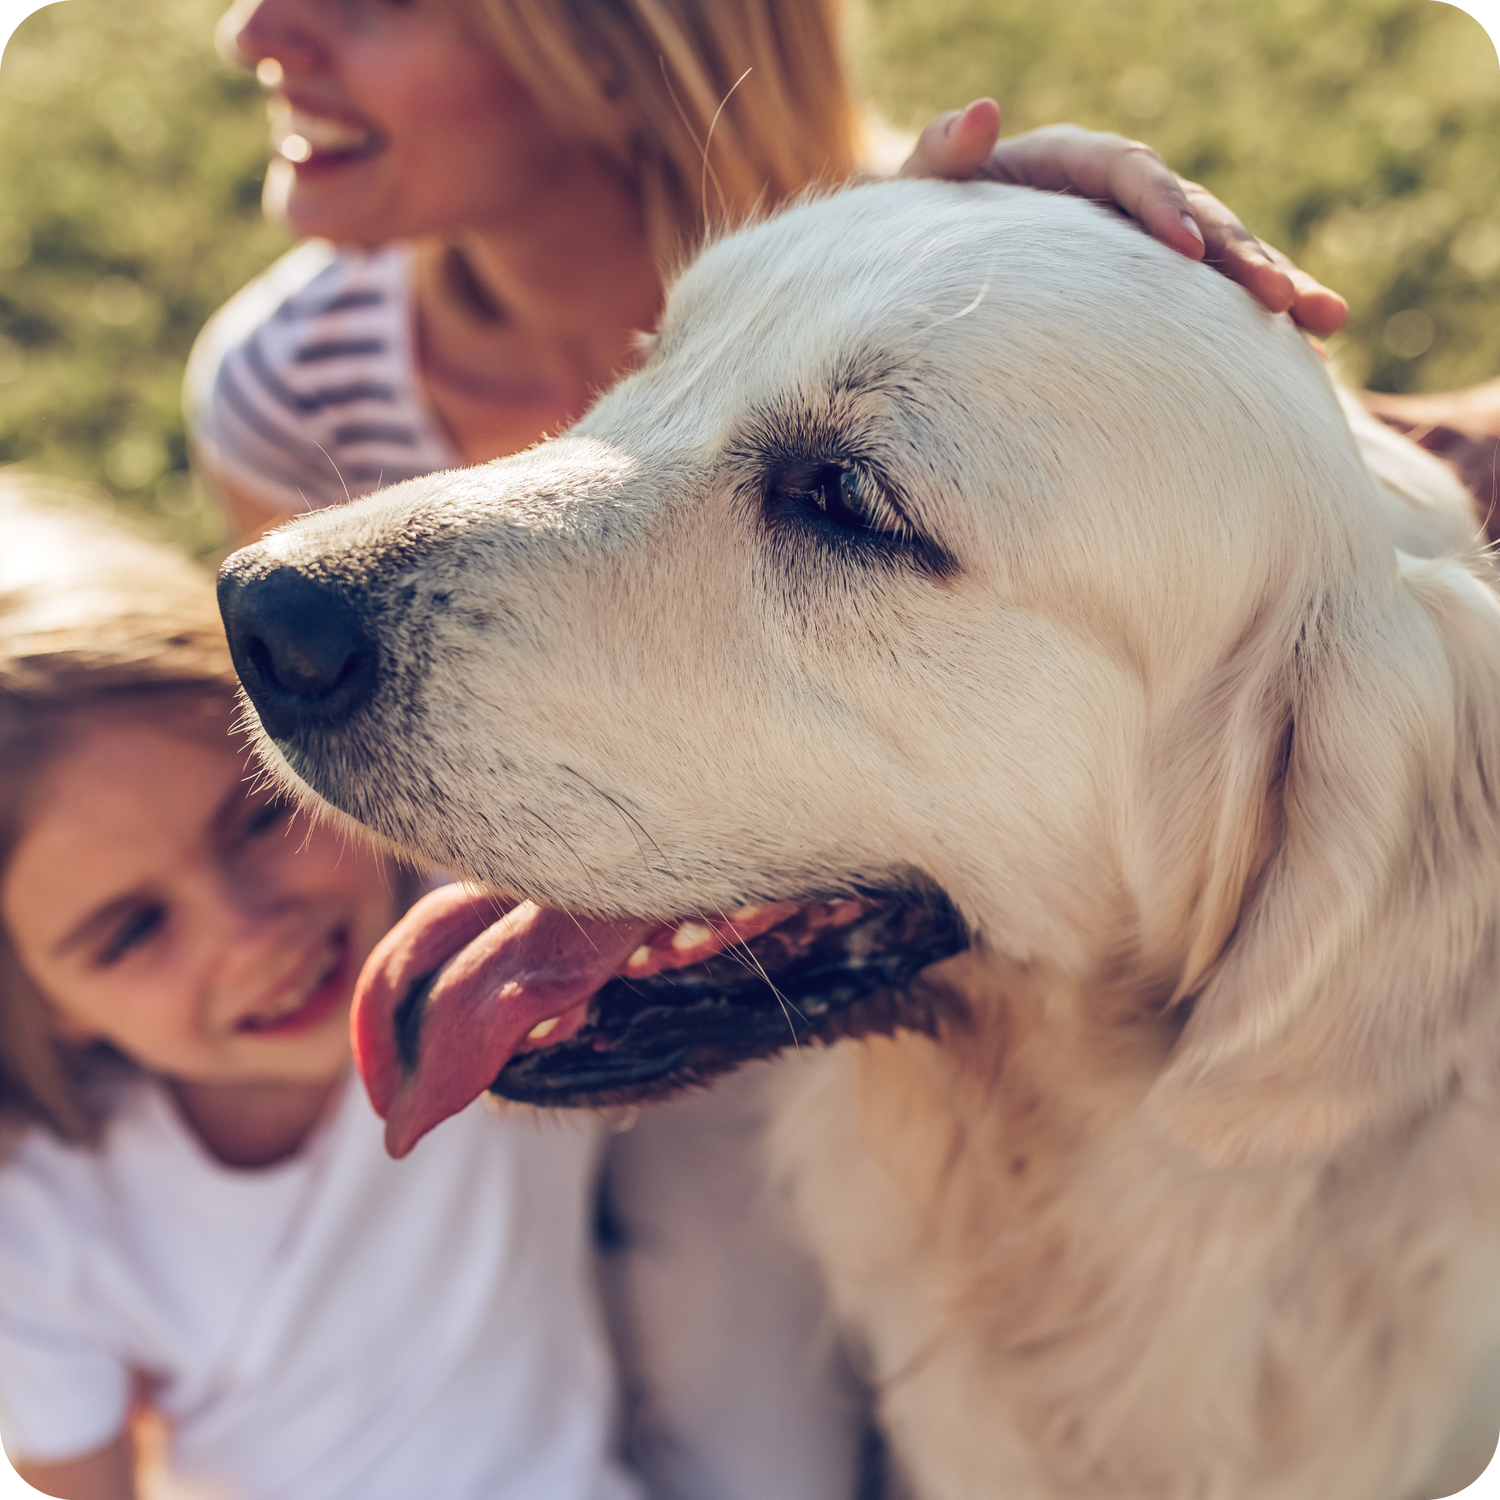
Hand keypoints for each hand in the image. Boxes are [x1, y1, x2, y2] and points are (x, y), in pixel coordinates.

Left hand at [899, 99, 1347, 336]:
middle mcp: (1121, 200)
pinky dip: (1256, 332)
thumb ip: (942, 156)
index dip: (1160, 207)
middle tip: (1283, 301)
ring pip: (1221, 260)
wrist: (929, 271)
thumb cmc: (919, 231)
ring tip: (1327, 325)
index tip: (1183, 251)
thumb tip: (980, 112)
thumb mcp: (919, 193)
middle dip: (1243, 255)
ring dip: (1276, 287)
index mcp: (1072, 166)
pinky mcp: (1153, 293)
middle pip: (1196, 216)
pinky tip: (1311, 361)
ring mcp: (1144, 247)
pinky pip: (1212, 307)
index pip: (1128, 175)